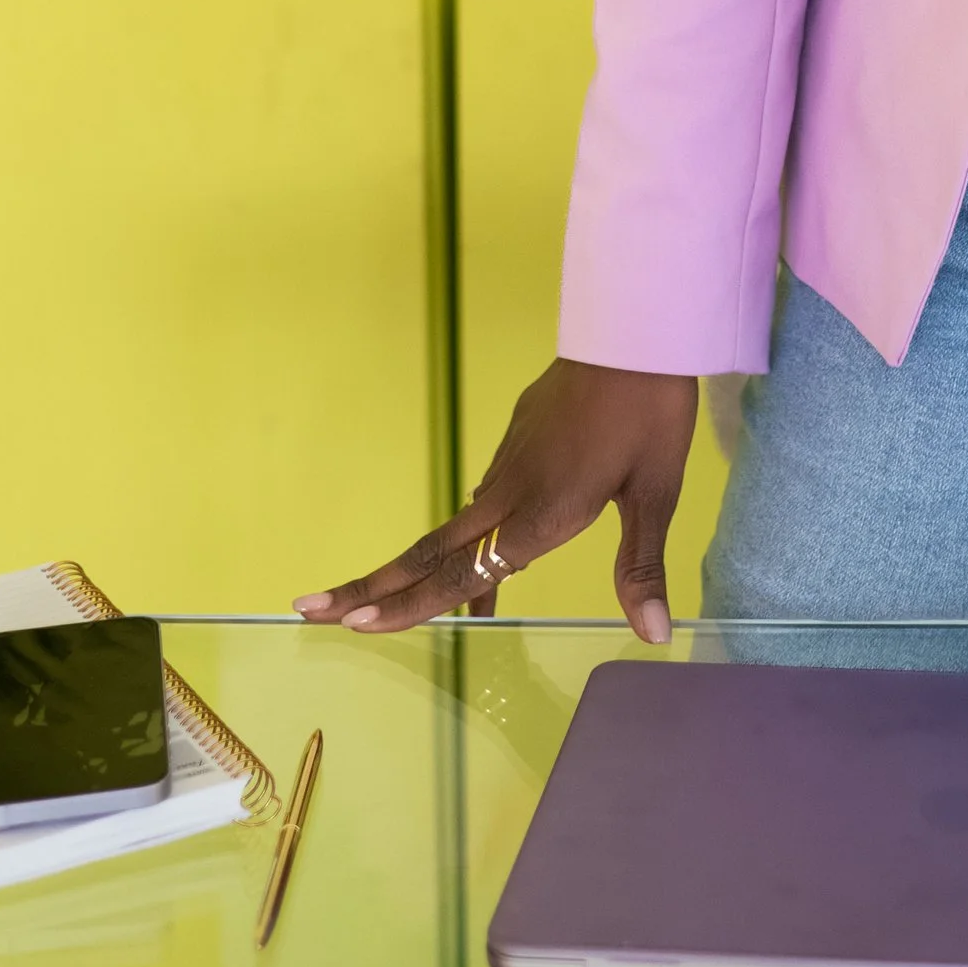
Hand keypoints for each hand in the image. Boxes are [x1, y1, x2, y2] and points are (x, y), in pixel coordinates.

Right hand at [294, 360, 698, 643]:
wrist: (634, 329)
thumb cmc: (650, 412)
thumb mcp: (657, 492)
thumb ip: (643, 565)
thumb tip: (655, 637)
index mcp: (541, 513)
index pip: (462, 574)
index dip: (410, 605)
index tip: (354, 624)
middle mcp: (512, 492)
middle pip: (429, 552)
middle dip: (370, 587)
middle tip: (310, 609)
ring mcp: (511, 460)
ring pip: (456, 527)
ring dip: (418, 569)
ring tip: (387, 606)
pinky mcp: (519, 433)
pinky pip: (485, 498)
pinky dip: (469, 537)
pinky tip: (484, 548)